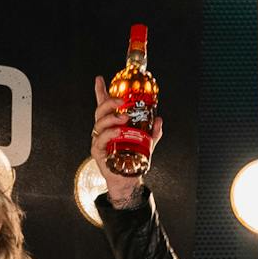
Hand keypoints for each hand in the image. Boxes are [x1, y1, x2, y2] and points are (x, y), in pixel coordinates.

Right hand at [92, 76, 163, 208]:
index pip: (104, 105)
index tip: (100, 79)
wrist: (128, 179)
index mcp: (112, 124)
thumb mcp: (146, 143)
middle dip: (109, 102)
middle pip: (100, 111)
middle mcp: (103, 130)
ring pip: (99, 123)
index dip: (101, 91)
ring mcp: (99, 140)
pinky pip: (100, 140)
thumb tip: (159, 120)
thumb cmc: (133, 159)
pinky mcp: (98, 151)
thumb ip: (153, 132)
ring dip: (111, 118)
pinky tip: (118, 132)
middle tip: (121, 100)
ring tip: (124, 117)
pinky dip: (109, 134)